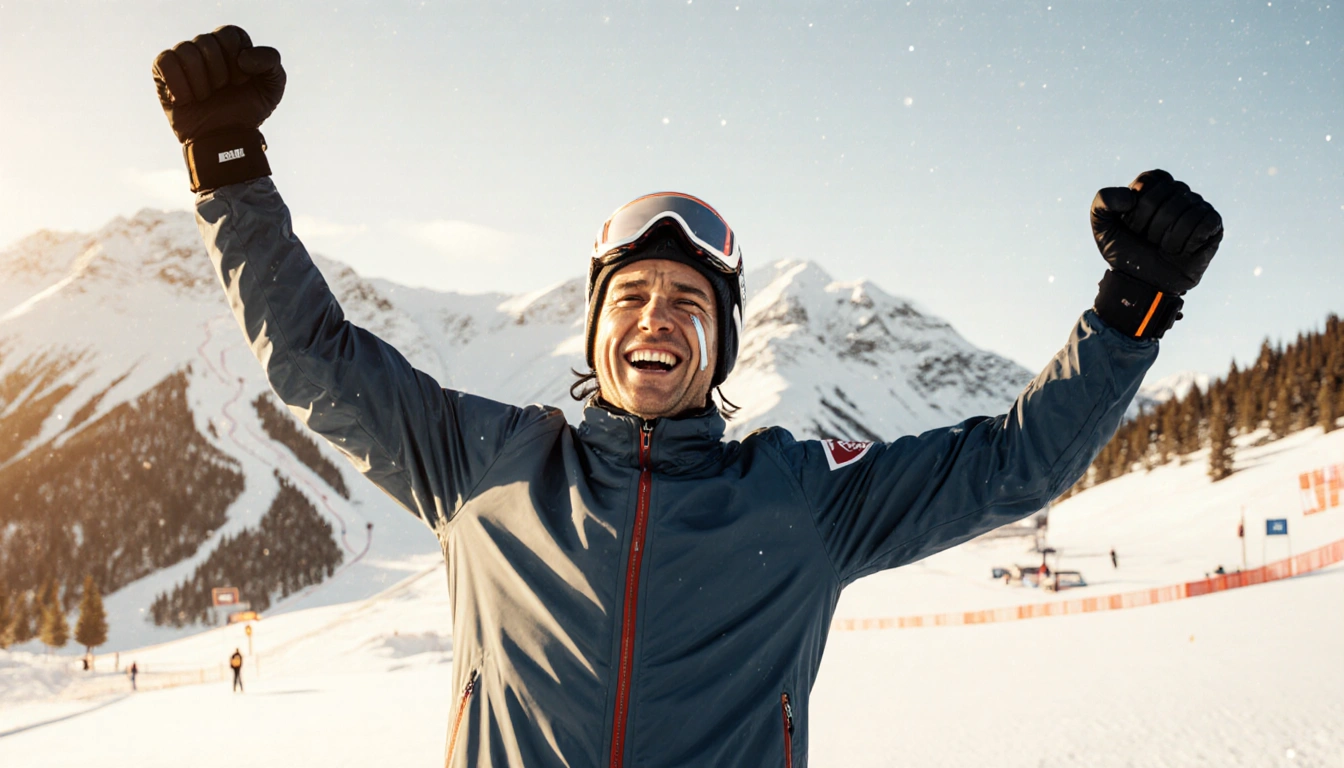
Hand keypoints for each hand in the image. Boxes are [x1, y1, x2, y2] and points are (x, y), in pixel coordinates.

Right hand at [152, 26, 284, 143]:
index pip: (229, 34)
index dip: (237, 62)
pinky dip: (179, 86)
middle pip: (207, 42)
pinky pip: (165, 62)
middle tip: (222, 91)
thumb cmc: (248, 112)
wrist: (225, 139)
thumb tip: (242, 57)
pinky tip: (187, 100)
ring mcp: (183, 56)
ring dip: (201, 84)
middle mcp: (205, 45)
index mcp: (231, 43)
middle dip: (220, 74)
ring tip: (205, 97)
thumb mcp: (272, 87)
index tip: (240, 82)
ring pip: (186, 51)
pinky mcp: (162, 70)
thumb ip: (271, 60)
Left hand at [1090, 169, 1222, 293]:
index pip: (1148, 181)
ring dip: (1167, 237)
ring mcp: (1198, 206)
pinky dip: (1186, 242)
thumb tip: (1129, 197)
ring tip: (1164, 247)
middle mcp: (1178, 191)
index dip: (1136, 208)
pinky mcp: (1213, 224)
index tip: (1132, 225)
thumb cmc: (1125, 252)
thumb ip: (1103, 200)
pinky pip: (1203, 223)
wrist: (1141, 282)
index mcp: (1154, 186)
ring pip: (1183, 211)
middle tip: (1148, 240)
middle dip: (1148, 225)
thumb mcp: (1103, 226)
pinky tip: (1181, 250)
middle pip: (1163, 197)